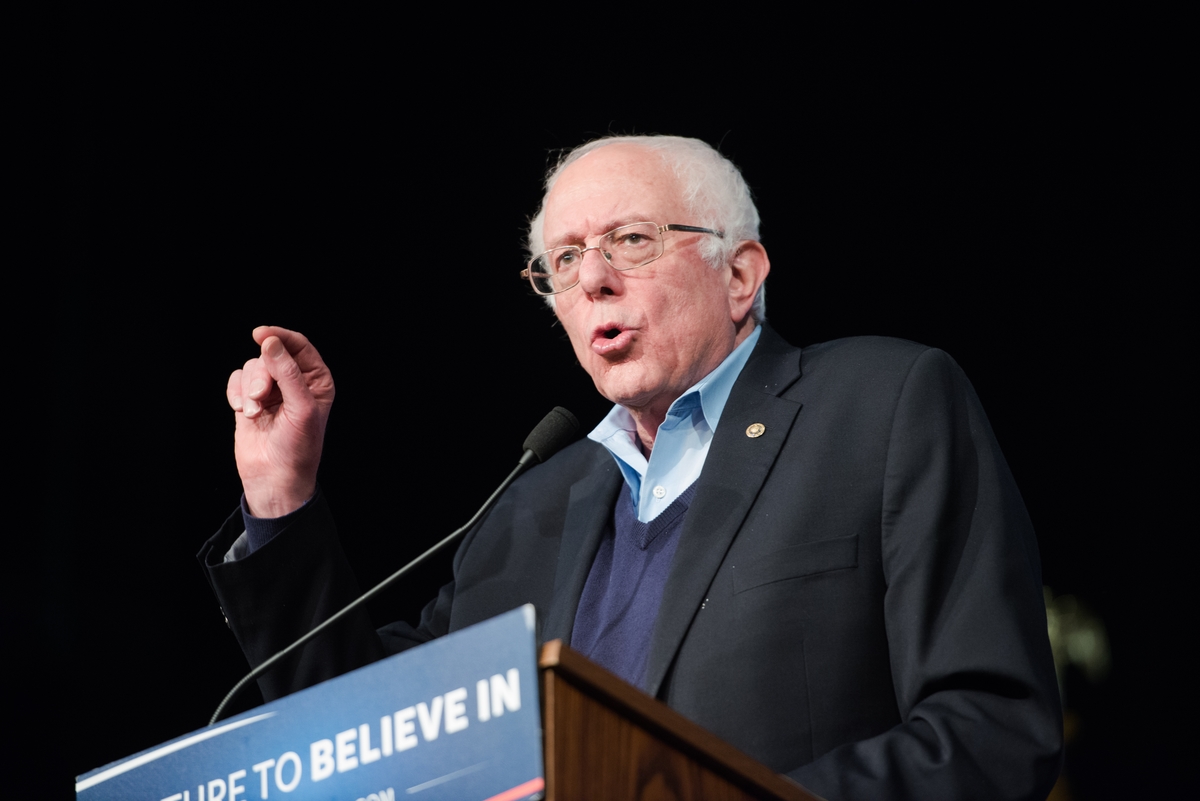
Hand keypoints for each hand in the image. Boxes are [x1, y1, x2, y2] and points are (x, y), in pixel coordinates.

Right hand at [226, 326, 334, 517]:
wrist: (275, 478)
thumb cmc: (298, 447)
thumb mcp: (301, 407)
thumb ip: (287, 373)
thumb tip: (271, 342)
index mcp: (316, 380)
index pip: (299, 346)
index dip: (280, 337)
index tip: (261, 335)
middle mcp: (294, 382)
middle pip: (270, 355)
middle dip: (262, 374)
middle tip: (261, 397)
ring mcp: (271, 391)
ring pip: (251, 367)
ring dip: (248, 388)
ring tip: (254, 412)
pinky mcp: (249, 400)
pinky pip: (236, 380)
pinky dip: (235, 392)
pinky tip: (242, 410)